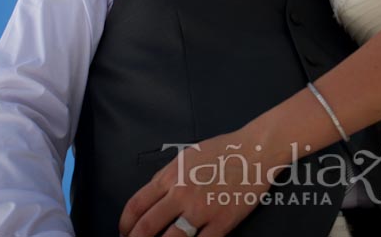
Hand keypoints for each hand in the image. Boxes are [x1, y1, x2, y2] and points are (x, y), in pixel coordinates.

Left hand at [119, 130, 276, 236]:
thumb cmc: (224, 151)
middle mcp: (182, 194)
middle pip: (147, 227)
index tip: (124, 231)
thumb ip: (167, 176)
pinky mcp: (221, 222)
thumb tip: (150, 195)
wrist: (256, 152)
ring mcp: (202, 210)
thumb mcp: (187, 156)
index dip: (125, 224)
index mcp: (171, 176)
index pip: (136, 205)